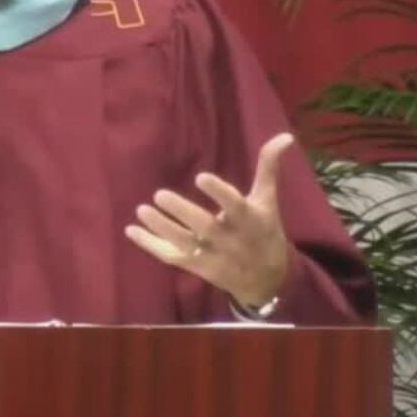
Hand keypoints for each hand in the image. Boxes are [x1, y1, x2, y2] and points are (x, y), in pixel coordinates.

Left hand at [125, 132, 294, 306]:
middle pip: (204, 227)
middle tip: (159, 194)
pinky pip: (171, 257)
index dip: (218, 192)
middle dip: (182, 212)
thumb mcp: (267, 200)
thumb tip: (284, 136)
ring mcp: (211, 255)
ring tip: (142, 210)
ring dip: (161, 228)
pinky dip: (150, 245)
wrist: (266, 280)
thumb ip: (268, 167)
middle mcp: (229, 239)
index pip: (234, 205)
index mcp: (248, 219)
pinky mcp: (196, 267)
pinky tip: (131, 230)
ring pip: (184, 244)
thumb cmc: (264, 230)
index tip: (200, 177)